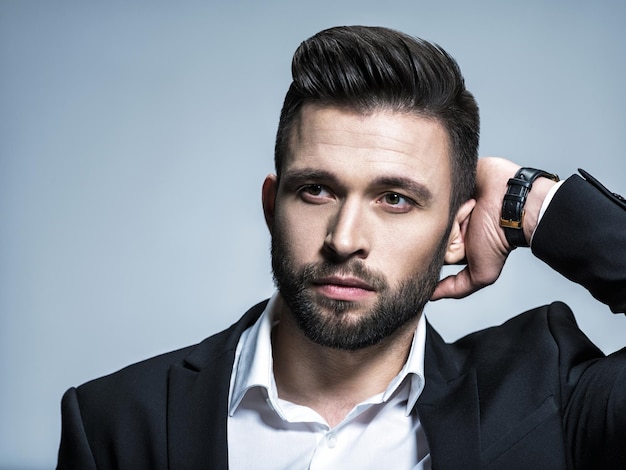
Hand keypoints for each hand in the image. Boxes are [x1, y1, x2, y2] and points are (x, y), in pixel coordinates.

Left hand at [431, 157, 519, 299]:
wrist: (517, 208)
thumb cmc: (501, 239)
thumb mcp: (481, 273)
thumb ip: (456, 287)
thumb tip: (430, 295)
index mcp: (451, 235)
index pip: (433, 242)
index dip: (447, 246)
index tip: (465, 243)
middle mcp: (449, 216)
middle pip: (432, 224)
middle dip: (451, 229)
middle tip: (471, 227)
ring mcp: (450, 197)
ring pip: (436, 206)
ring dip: (456, 211)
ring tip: (474, 209)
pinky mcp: (452, 178)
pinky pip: (441, 186)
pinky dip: (455, 193)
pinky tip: (471, 196)